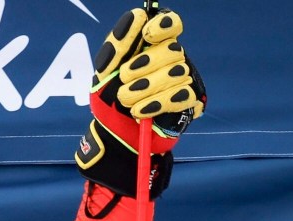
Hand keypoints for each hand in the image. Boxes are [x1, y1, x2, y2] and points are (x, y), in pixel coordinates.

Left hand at [75, 8, 205, 198]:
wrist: (112, 136)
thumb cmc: (108, 100)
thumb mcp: (104, 73)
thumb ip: (118, 44)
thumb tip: (139, 14)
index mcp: (150, 48)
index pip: (170, 24)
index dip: (164, 25)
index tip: (148, 35)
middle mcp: (170, 60)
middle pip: (172, 49)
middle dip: (144, 65)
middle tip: (124, 79)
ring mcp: (182, 80)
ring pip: (176, 72)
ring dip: (146, 87)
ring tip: (127, 100)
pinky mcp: (188, 103)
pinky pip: (182, 95)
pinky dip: (157, 103)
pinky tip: (141, 111)